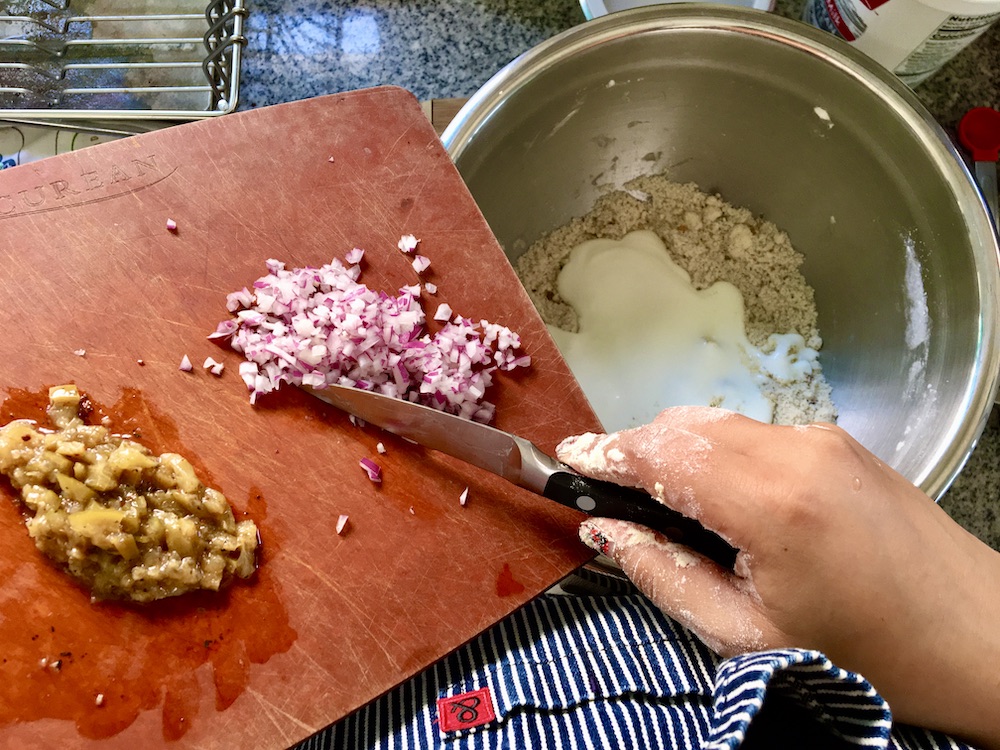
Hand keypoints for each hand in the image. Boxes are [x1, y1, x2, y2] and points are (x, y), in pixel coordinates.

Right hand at [557, 407, 999, 747]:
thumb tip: (607, 531)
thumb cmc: (865, 653)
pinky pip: (755, 432)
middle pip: (687, 424)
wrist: (979, 639)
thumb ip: (663, 575)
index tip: (567, 459)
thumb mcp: (746, 636)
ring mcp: (824, 438)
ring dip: (676, 448)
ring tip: (657, 498)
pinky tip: (716, 494)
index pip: (663, 451)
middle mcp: (798, 449)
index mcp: (773, 502)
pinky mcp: (840, 441)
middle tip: (606, 488)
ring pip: (719, 421)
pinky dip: (717, 451)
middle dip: (636, 448)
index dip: (607, 453)